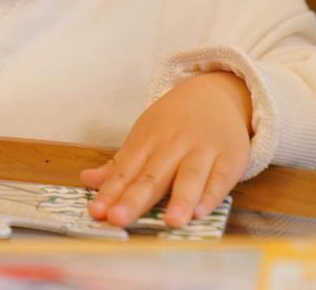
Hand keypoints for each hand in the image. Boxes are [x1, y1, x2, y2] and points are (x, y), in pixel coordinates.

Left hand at [80, 71, 251, 227]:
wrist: (214, 94)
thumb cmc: (173, 123)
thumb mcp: (143, 136)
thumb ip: (118, 165)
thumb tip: (86, 180)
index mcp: (147, 142)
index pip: (125, 171)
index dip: (110, 192)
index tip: (96, 212)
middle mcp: (172, 146)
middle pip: (152, 177)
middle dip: (134, 199)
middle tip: (118, 219)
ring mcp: (202, 152)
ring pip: (189, 178)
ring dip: (180, 200)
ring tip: (170, 222)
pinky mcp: (229, 159)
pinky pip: (220, 179)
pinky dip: (212, 195)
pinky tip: (201, 212)